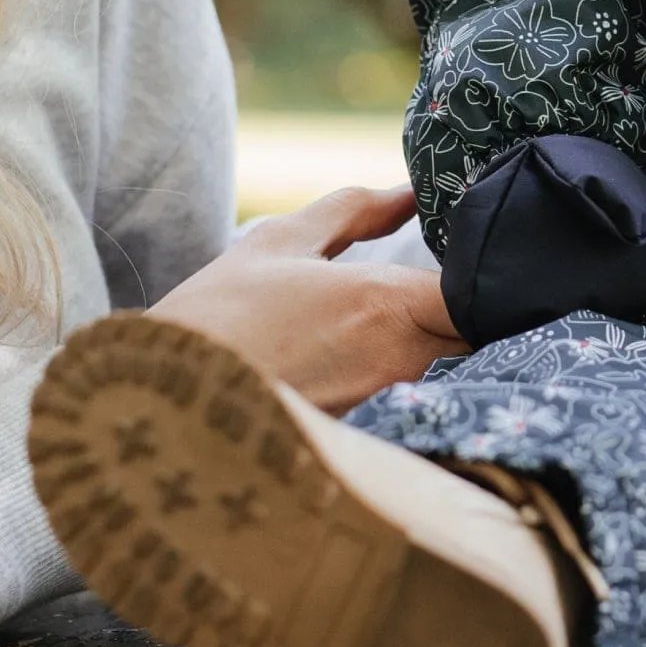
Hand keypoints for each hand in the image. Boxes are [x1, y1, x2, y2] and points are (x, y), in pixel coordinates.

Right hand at [150, 185, 464, 413]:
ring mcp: (387, 415)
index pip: (484, 297)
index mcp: (387, 305)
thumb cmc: (216, 318)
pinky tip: (406, 399)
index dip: (495, 286)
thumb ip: (354, 211)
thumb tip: (408, 192)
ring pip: (455, 386)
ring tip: (433, 352)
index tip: (488, 275)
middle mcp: (400, 365)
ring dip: (456, 367)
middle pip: (482, 346)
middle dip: (484, 328)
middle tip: (469, 311)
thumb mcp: (279, 244)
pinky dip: (426, 410)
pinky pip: (420, 425)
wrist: (150, 410)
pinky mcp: (369, 454)